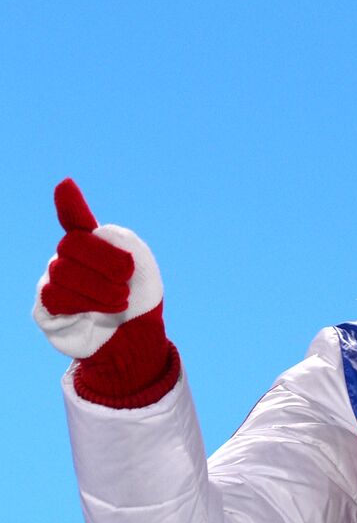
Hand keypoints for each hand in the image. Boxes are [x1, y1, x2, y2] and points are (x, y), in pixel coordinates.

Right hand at [33, 179, 177, 405]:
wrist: (135, 338)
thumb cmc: (138, 298)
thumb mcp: (144, 270)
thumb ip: (124, 245)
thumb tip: (98, 229)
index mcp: (95, 243)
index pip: (76, 219)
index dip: (70, 204)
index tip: (66, 185)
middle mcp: (68, 257)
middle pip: (73, 245)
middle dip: (105, 260)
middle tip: (125, 277)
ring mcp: (54, 280)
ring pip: (64, 272)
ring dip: (100, 288)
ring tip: (119, 300)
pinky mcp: (46, 307)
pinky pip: (56, 297)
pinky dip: (85, 304)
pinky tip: (99, 312)